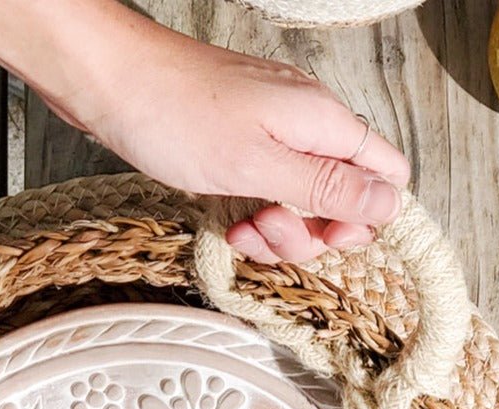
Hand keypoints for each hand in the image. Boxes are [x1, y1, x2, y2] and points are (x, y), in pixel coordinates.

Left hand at [75, 32, 410, 264]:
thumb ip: (327, 187)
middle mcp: (307, 127)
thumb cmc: (174, 115)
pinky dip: (253, 217)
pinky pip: (269, 195)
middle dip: (312, 232)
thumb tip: (389, 205)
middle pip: (344, 200)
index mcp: (323, 123)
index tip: (326, 237)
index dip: (367, 219)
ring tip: (241, 227)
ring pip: (303, 204)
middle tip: (268, 228)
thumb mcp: (257, 165)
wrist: (109, 80)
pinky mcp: (243, 148)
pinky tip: (227, 222)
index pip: (387, 175)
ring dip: (278, 233)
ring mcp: (275, 136)